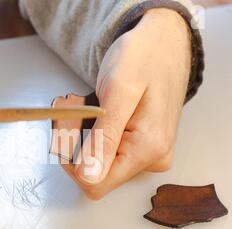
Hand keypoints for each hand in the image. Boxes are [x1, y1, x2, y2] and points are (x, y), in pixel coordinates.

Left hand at [62, 8, 191, 198]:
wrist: (163, 44)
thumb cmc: (142, 59)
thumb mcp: (118, 92)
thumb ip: (104, 138)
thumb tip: (88, 177)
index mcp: (147, 150)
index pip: (93, 182)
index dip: (71, 159)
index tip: (68, 124)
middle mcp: (152, 160)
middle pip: (95, 173)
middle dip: (75, 143)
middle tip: (74, 109)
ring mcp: (149, 155)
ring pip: (99, 162)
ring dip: (82, 135)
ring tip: (86, 105)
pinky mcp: (143, 147)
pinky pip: (108, 152)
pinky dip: (93, 133)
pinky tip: (96, 112)